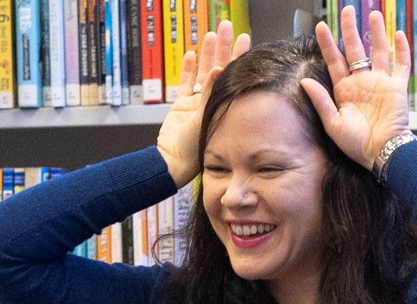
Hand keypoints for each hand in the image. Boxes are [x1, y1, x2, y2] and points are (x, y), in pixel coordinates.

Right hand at [156, 19, 250, 186]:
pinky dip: (188, 69)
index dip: (238, 56)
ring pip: (203, 73)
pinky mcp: (181, 107)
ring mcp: (196, 105)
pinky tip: (192, 54)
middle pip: (219, 68)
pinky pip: (185, 84)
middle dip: (222, 47)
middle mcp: (212, 104)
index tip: (244, 38)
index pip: (233, 76)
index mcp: (223, 106)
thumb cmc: (195, 149)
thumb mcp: (206, 119)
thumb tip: (218, 68)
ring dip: (206, 54)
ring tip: (210, 35)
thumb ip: (211, 94)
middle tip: (226, 26)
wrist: (172, 163)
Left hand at [301, 7, 410, 170]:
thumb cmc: (357, 144)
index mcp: (345, 91)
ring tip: (373, 14)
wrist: (382, 153)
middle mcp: (362, 83)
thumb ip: (320, 101)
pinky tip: (398, 33)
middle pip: (356, 50)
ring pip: (379, 52)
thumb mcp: (333, 123)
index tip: (320, 27)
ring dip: (377, 33)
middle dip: (350, 30)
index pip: (335, 61)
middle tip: (347, 10)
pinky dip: (402, 49)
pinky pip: (401, 64)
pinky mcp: (397, 87)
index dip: (328, 44)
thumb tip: (305, 81)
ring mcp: (381, 83)